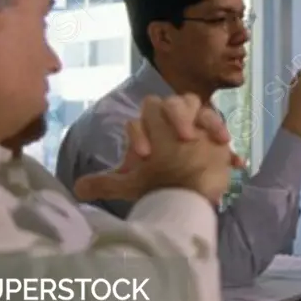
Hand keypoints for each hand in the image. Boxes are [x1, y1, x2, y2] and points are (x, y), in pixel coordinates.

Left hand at [74, 95, 235, 205]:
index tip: (146, 156)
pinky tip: (223, 143)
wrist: (190, 199)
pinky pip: (214, 119)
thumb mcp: (132, 186)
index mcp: (148, 131)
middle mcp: (168, 122)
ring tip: (196, 138)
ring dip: (195, 116)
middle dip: (174, 116)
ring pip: (191, 102)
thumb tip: (77, 189)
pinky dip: (218, 128)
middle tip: (183, 138)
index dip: (141, 134)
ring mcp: (191, 123)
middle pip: (168, 103)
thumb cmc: (160, 188)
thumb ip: (107, 184)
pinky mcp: (212, 131)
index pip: (140, 120)